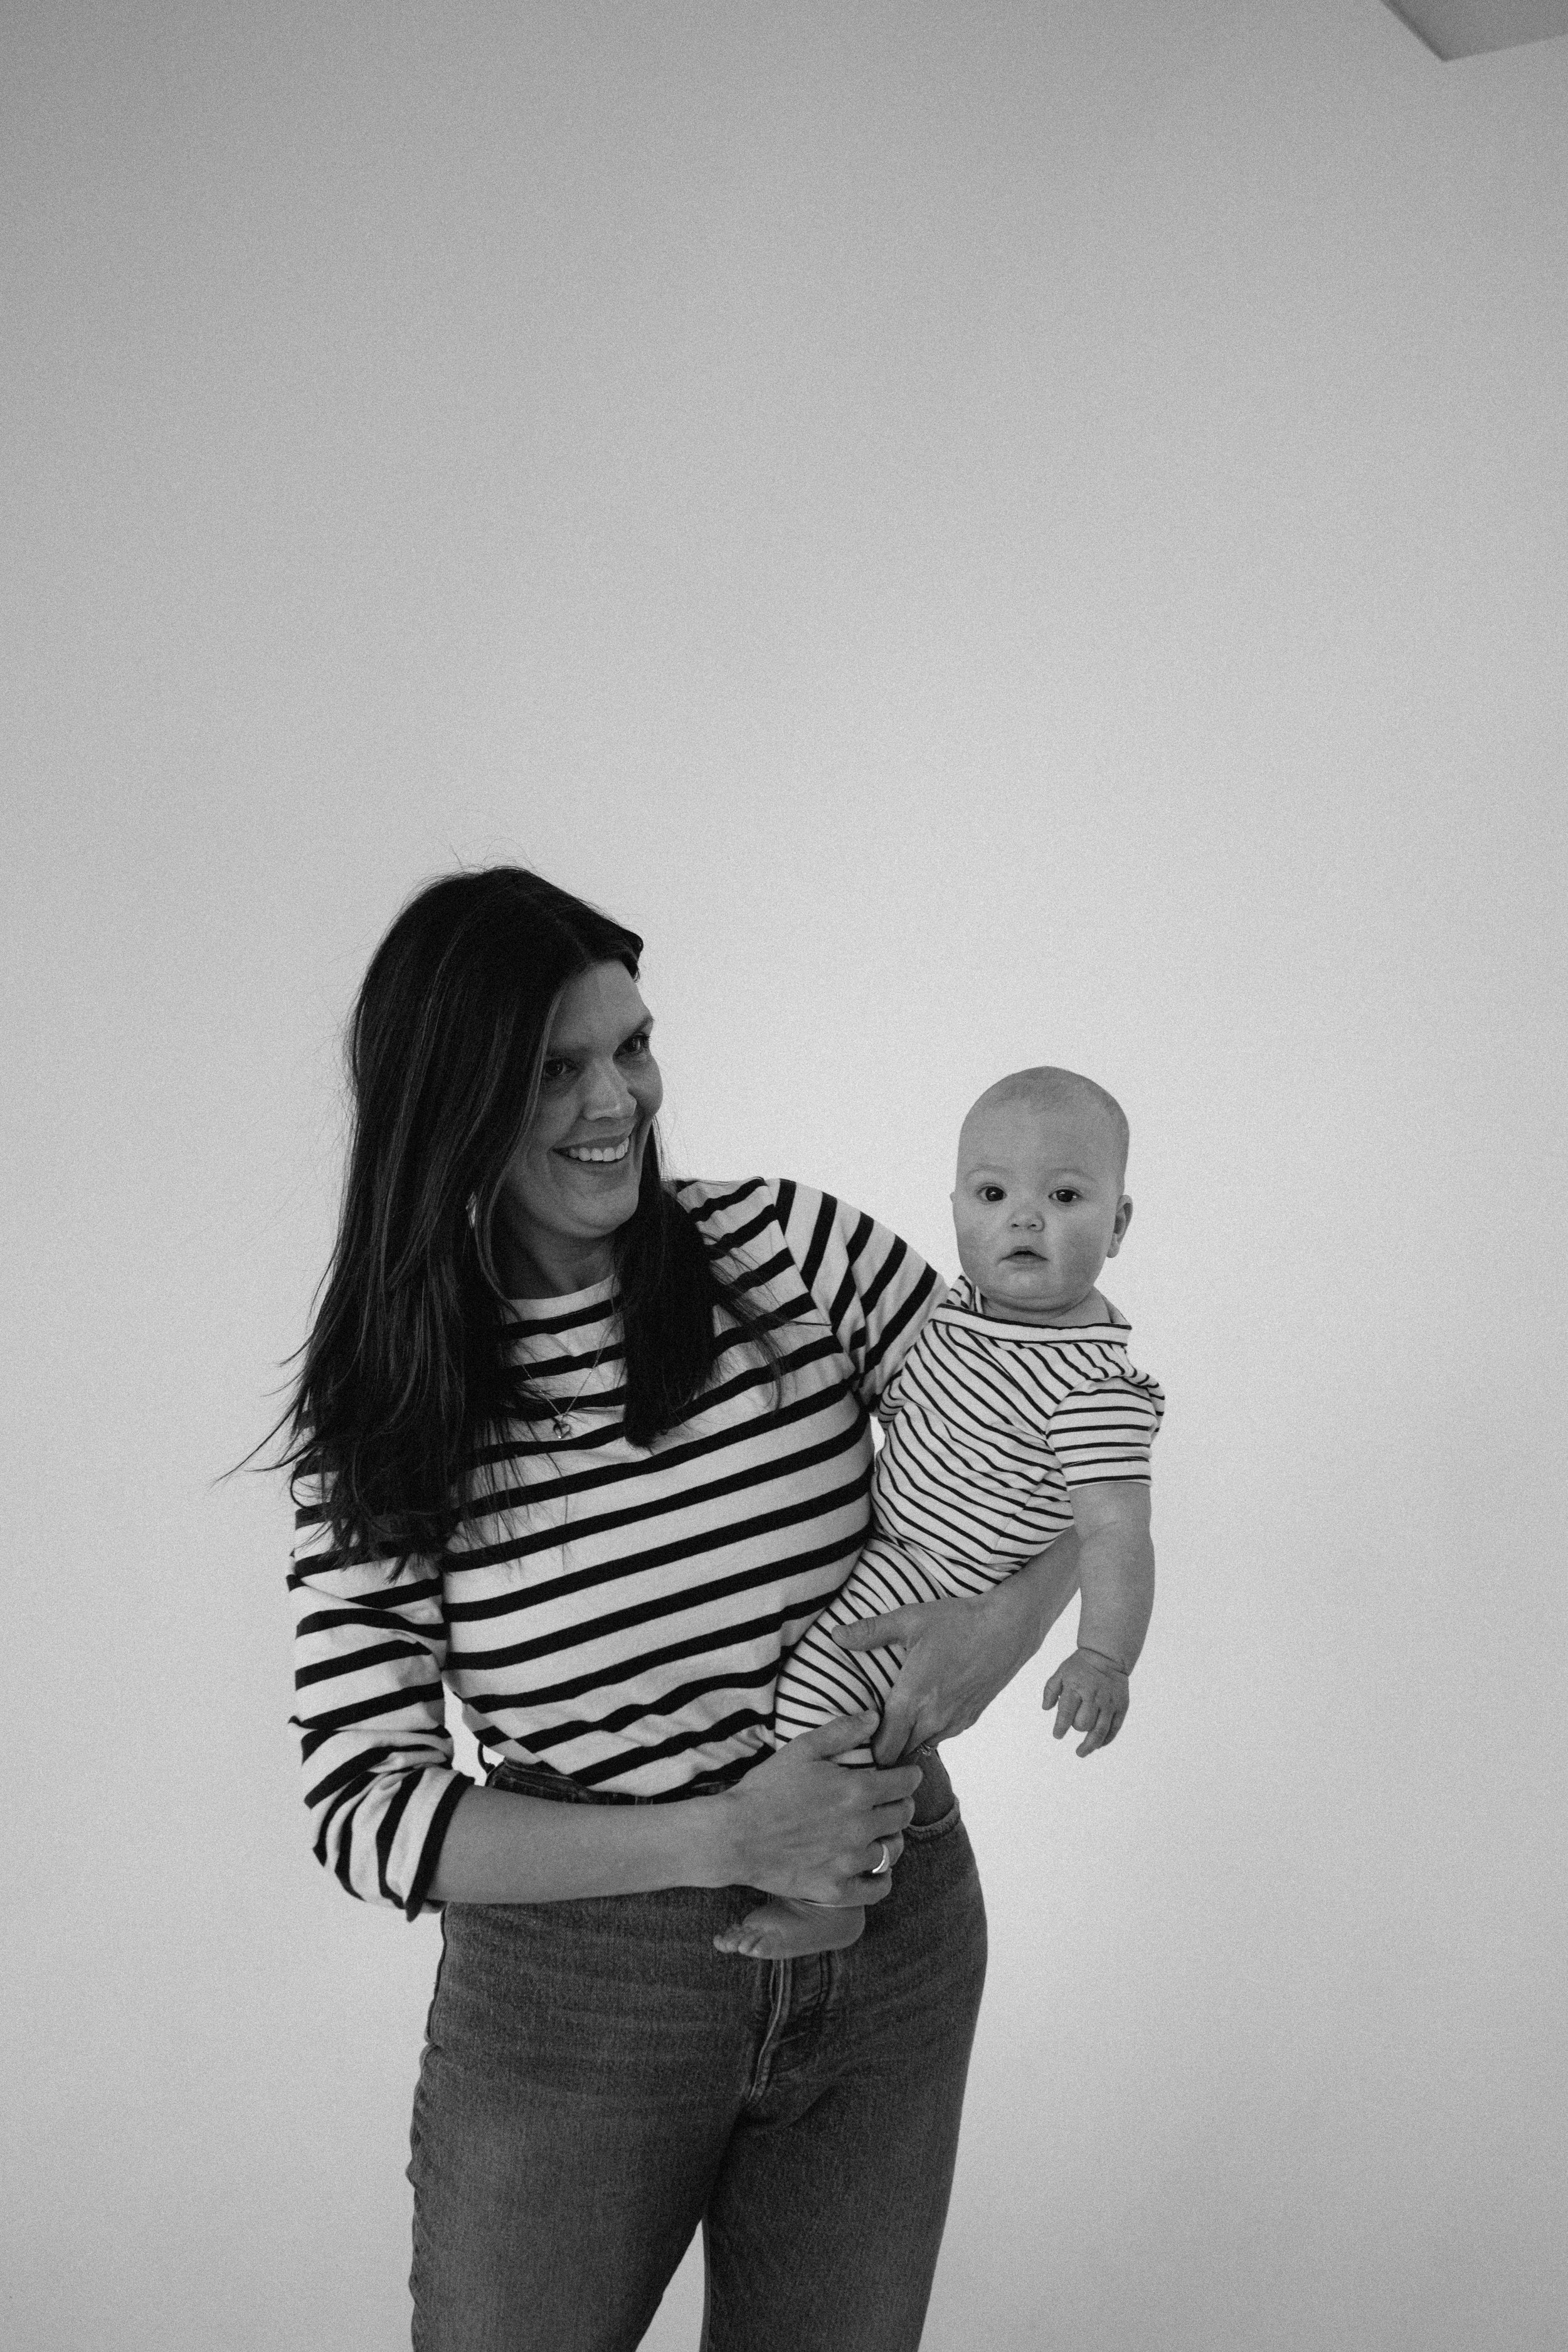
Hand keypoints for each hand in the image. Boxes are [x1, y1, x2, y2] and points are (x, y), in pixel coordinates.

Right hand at [720, 1714, 920, 1902]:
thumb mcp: (801, 1749)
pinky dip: (881, 1878)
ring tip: (876, 1832)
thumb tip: (875, 1718)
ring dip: (889, 1838)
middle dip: (901, 1804)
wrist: (735, 1835)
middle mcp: (861, 1827)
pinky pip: (878, 1889)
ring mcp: (850, 1862)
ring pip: (894, 1850)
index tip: (904, 1776)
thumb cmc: (766, 1788)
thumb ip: (842, 1731)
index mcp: (857, 1790)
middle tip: (887, 1802)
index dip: (908, 1776)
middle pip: (904, 1815)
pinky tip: (872, 1867)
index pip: (906, 1783)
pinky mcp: (837, 1889)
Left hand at [831, 1571, 1055, 1765]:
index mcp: (912, 1698)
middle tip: (870, 1737)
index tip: (857, 1741)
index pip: (884, 1747)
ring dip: (908, 1742)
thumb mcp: (909, 1620)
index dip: (868, 1751)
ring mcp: (955, 1721)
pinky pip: (942, 1737)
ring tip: (894, 1728)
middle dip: (885, 1750)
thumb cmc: (957, 1621)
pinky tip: (924, 1714)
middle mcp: (933, 1717)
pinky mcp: (971, 1718)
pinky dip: (930, 1733)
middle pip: (901, 1754)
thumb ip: (870, 1632)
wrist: (1007, 1628)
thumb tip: (836, 1635)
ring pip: (923, 1747)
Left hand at [1040, 1647, 1128, 1755]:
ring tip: (1081, 1752)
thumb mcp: (1061, 1672)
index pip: (1067, 1713)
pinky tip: (1097, 1745)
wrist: (1107, 1655)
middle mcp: (1094, 1696)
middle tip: (1074, 1724)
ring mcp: (1109, 1703)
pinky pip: (1114, 1729)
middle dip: (1076, 1728)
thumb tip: (1046, 1708)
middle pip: (1084, 1724)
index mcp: (1076, 1687)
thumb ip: (1050, 1690)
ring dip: (1090, 1745)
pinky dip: (1105, 1739)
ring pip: (1100, 1731)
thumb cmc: (1080, 1666)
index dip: (1060, 1727)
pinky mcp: (1121, 1707)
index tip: (1057, 1735)